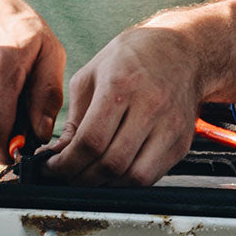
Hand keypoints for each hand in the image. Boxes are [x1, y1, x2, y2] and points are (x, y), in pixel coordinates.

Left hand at [44, 24, 201, 185]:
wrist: (182, 50)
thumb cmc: (134, 57)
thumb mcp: (93, 73)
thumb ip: (74, 118)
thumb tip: (57, 155)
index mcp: (122, 84)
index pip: (91, 141)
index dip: (66, 163)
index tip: (53, 167)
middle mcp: (150, 105)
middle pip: (111, 163)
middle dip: (82, 178)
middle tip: (69, 175)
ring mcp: (170, 125)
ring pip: (133, 177)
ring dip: (106, 185)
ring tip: (91, 174)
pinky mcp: (182, 141)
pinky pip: (152, 177)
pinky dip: (128, 181)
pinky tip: (116, 170)